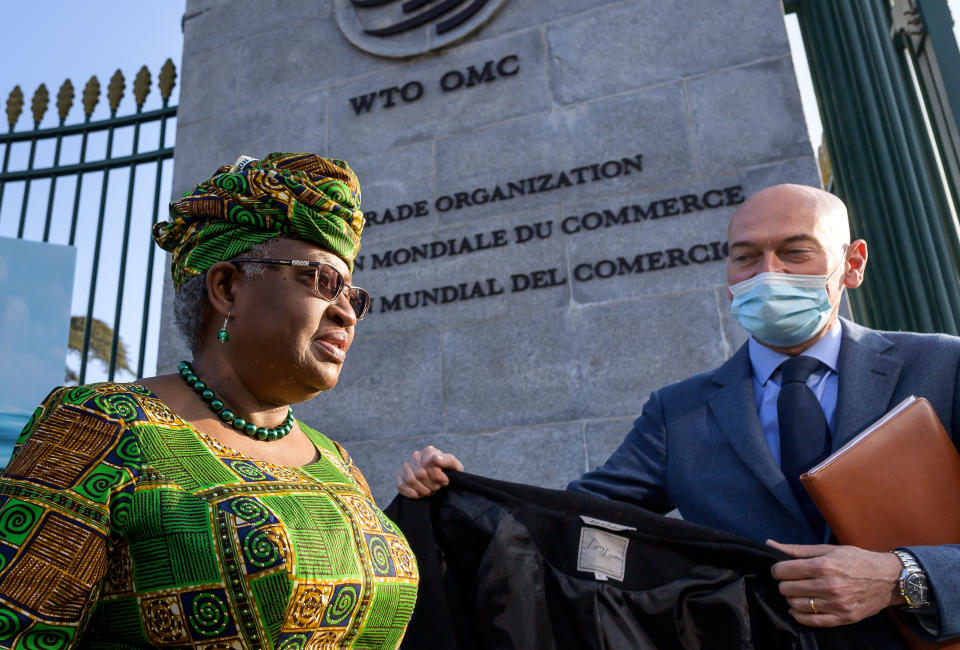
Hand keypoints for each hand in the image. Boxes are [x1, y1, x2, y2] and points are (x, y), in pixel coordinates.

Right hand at [395, 446, 463, 497]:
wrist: (440, 482)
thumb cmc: (449, 473)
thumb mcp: (455, 467)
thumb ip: (448, 460)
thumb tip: (436, 458)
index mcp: (429, 451)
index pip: (429, 463)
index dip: (438, 476)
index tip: (445, 481)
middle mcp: (416, 456)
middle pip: (420, 474)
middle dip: (431, 485)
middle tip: (437, 487)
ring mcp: (406, 465)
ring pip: (411, 480)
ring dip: (422, 490)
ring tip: (430, 490)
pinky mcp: (400, 476)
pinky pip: (401, 485)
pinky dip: (411, 493)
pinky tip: (419, 494)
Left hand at [767, 540, 902, 626]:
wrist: (888, 579)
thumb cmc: (855, 559)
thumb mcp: (827, 549)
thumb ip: (796, 550)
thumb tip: (769, 545)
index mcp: (824, 566)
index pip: (783, 571)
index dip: (777, 569)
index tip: (781, 569)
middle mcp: (829, 586)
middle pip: (786, 589)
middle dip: (784, 583)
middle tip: (791, 580)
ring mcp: (836, 604)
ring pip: (795, 605)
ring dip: (791, 598)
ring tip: (798, 592)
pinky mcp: (843, 618)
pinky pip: (811, 621)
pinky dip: (799, 614)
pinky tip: (801, 606)